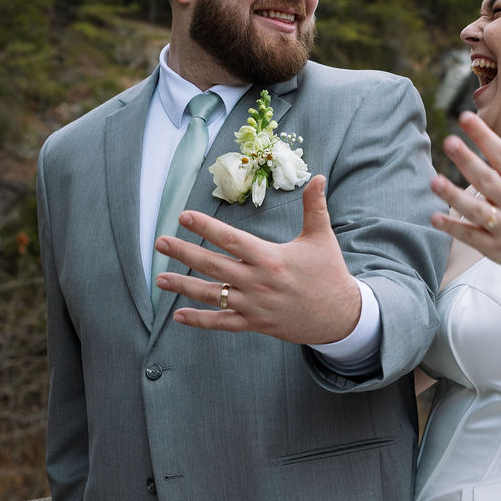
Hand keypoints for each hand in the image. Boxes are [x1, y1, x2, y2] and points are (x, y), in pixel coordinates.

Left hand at [154, 176, 362, 343]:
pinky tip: (179, 316)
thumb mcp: (322, 238)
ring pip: (212, 295)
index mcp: (270, 258)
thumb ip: (315, 206)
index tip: (183, 216)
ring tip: (160, 278)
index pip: (231, 239)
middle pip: (213, 265)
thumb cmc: (330, 274)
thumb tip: (318, 176)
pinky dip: (200, 321)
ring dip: (183, 286)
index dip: (206, 227)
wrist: (340, 317)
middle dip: (184, 253)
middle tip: (160, 243)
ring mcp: (254, 305)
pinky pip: (222, 323)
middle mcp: (257, 282)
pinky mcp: (255, 323)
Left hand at [431, 112, 500, 283]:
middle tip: (448, 142)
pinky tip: (434, 217)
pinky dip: (454, 229)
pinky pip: (472, 237)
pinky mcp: (498, 250)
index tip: (465, 118)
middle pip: (487, 180)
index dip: (485, 136)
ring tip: (433, 181)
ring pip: (475, 210)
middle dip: (467, 161)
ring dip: (453, 196)